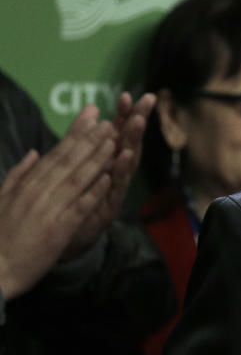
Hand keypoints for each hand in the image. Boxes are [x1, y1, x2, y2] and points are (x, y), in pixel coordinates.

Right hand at [0, 105, 117, 299]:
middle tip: (110, 123)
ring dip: (98, 159)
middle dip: (91, 140)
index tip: (92, 118)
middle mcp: (38, 192)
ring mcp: (49, 209)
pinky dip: (95, 191)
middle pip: (68, 161)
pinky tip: (111, 178)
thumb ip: (19, 174)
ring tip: (115, 142)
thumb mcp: (3, 199)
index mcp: (27, 184)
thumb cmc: (0, 236)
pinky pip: (80, 206)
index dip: (76, 135)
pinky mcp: (58, 229)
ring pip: (78, 178)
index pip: (55, 154)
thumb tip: (34, 151)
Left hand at [66, 92, 155, 256]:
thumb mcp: (79, 161)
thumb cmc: (76, 197)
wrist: (68, 235)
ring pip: (127, 161)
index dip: (124, 113)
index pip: (118, 131)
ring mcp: (115, 187)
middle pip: (129, 141)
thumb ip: (83, 135)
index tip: (128, 95)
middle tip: (146, 101)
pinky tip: (126, 156)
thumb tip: (93, 107)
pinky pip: (118, 185)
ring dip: (133, 141)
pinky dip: (122, 170)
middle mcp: (115, 171)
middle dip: (137, 121)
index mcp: (106, 158)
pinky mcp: (110, 205)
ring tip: (138, 122)